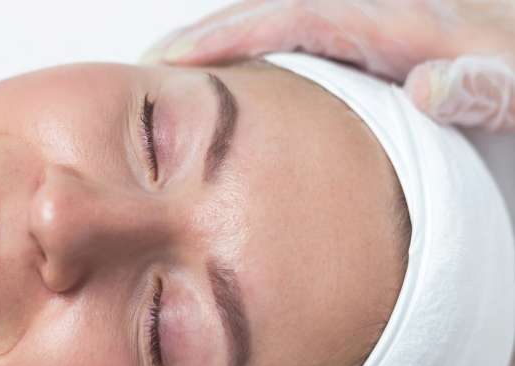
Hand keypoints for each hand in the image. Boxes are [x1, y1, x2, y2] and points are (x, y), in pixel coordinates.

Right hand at [142, 0, 514, 130]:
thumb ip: (489, 85)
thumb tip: (427, 85)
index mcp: (410, 27)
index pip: (302, 18)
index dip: (234, 35)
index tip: (175, 57)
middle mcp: (385, 22)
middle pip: (276, 14)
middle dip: (208, 34)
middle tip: (147, 65)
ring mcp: (380, 36)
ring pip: (284, 30)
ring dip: (226, 45)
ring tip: (172, 74)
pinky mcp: (382, 54)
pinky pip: (305, 48)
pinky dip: (260, 59)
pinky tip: (240, 89)